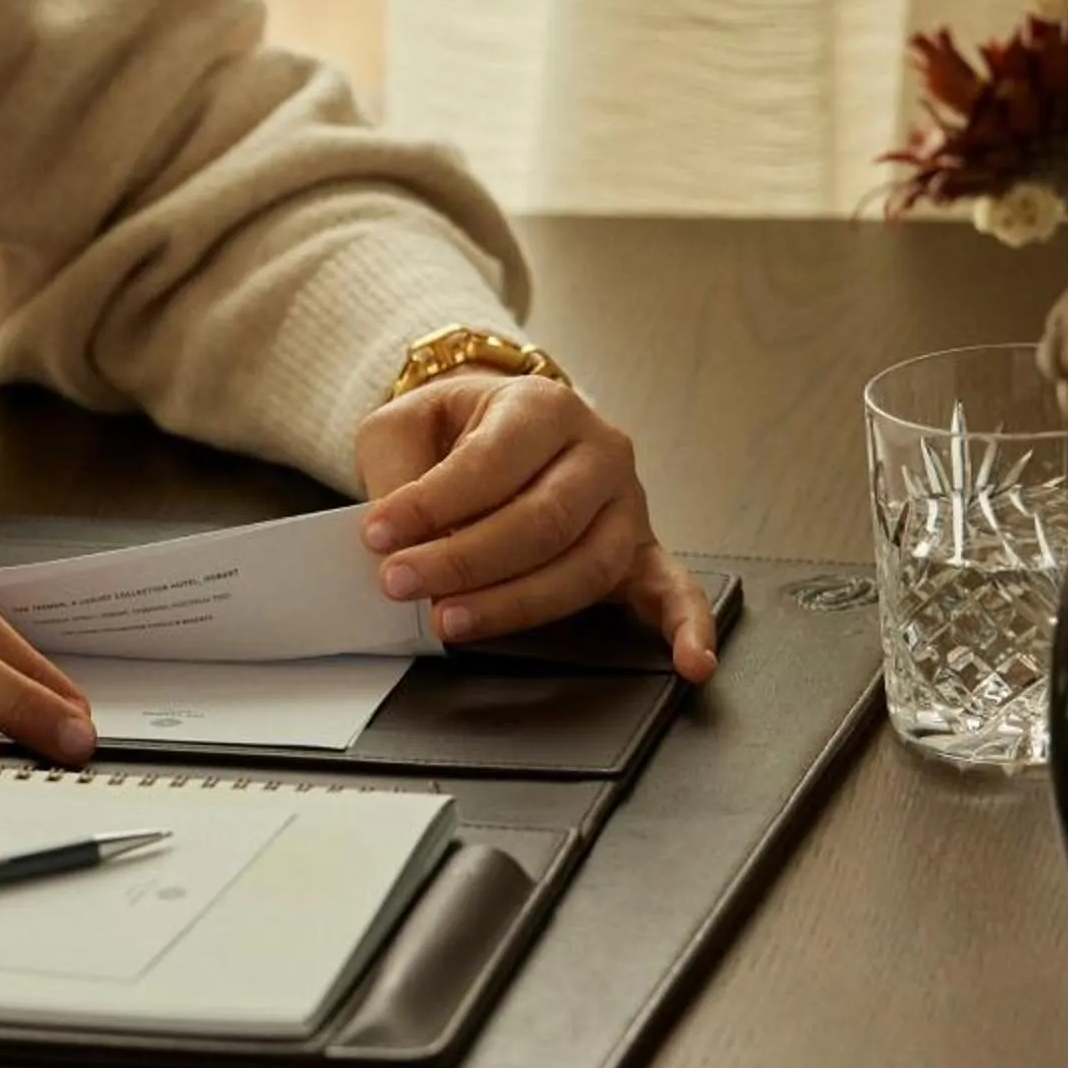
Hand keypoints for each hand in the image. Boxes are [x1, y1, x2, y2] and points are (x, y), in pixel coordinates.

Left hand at [354, 373, 719, 682]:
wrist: (498, 424)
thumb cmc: (454, 430)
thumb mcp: (406, 427)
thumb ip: (397, 475)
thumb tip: (391, 538)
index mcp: (541, 406)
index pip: (489, 462)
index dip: (431, 505)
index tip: (377, 535)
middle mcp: (598, 452)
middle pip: (541, 521)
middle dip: (463, 562)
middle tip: (401, 583)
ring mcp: (627, 504)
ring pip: (585, 567)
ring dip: (515, 605)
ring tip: (451, 622)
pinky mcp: (641, 550)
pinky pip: (674, 590)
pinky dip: (687, 627)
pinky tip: (690, 661)